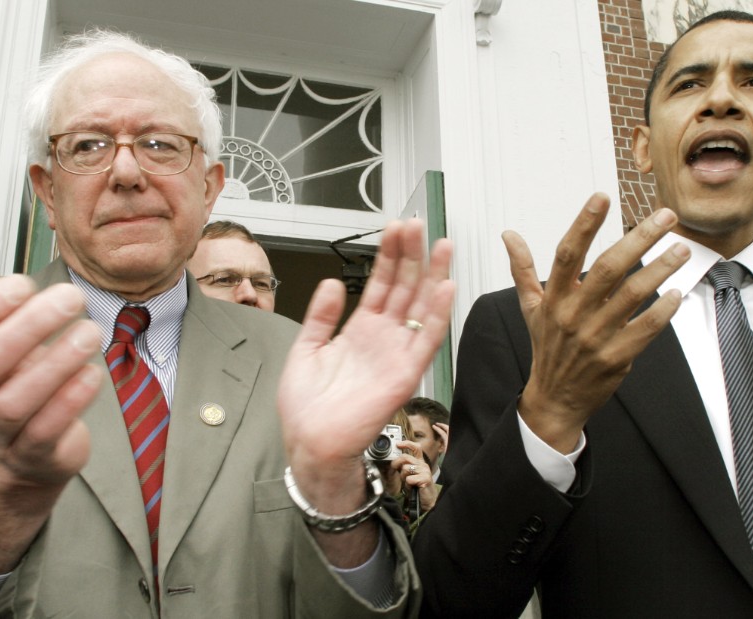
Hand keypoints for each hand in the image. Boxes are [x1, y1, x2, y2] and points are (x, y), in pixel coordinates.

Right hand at [0, 241, 100, 571]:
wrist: (30, 454)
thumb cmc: (15, 379)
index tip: (22, 282)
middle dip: (28, 327)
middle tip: (71, 296)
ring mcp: (3, 431)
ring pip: (15, 402)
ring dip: (55, 363)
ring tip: (91, 331)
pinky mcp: (37, 455)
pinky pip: (47, 431)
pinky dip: (71, 400)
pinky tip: (95, 373)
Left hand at [277, 219, 453, 515]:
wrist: (310, 443)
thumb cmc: (307, 407)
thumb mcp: (307, 349)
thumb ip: (322, 316)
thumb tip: (333, 282)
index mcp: (360, 331)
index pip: (381, 284)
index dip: (389, 255)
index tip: (394, 229)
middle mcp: (382, 338)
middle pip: (405, 288)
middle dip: (412, 255)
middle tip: (418, 225)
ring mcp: (396, 354)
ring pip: (421, 307)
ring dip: (433, 276)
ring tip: (441, 246)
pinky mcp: (404, 374)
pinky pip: (425, 340)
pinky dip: (437, 315)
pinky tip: (445, 288)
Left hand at [392, 440, 438, 511]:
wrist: (426, 499)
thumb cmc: (416, 487)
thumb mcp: (409, 475)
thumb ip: (404, 467)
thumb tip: (394, 462)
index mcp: (419, 462)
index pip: (416, 448)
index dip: (407, 444)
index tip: (398, 444)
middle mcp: (423, 464)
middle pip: (406, 458)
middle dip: (397, 464)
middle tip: (396, 470)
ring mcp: (425, 471)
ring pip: (406, 469)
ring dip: (403, 477)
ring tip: (409, 482)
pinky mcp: (425, 478)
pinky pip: (409, 479)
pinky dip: (408, 484)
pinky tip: (413, 487)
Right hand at [510, 195, 688, 452]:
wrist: (554, 398)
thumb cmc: (547, 347)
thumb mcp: (531, 307)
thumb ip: (523, 269)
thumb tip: (509, 235)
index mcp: (553, 298)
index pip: (566, 253)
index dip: (584, 224)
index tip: (602, 198)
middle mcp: (573, 314)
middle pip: (608, 268)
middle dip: (639, 239)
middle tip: (665, 217)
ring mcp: (595, 337)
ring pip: (633, 295)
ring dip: (661, 269)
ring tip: (681, 248)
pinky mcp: (616, 357)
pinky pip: (645, 329)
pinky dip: (663, 310)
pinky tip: (677, 292)